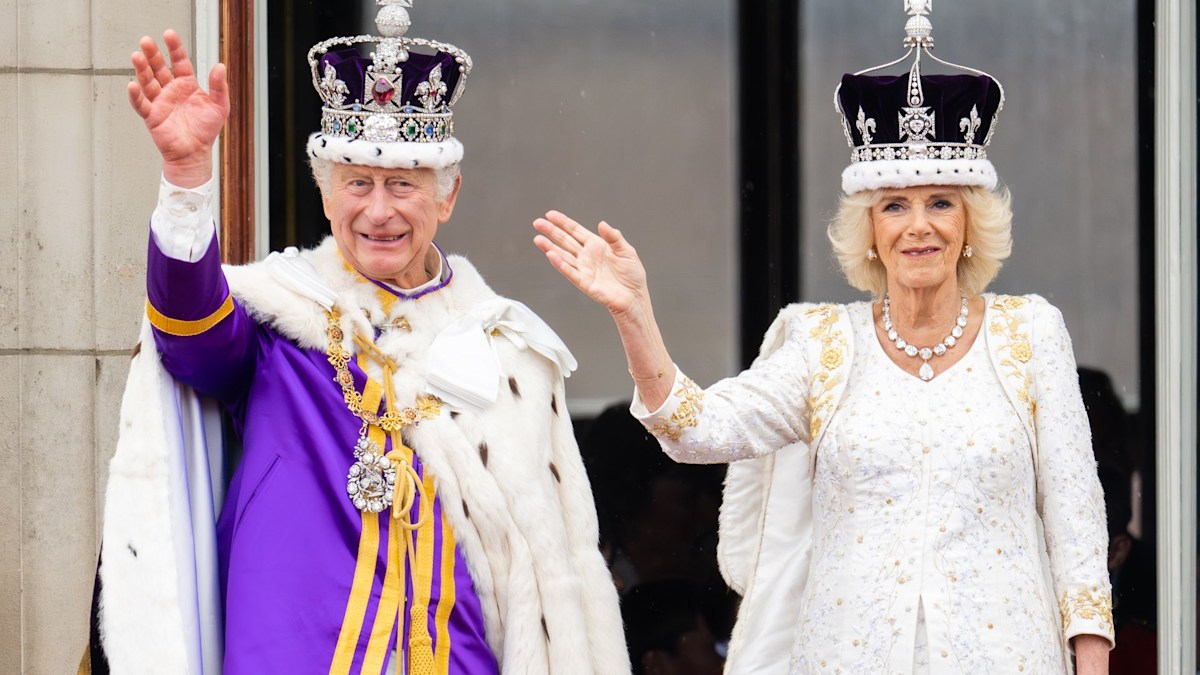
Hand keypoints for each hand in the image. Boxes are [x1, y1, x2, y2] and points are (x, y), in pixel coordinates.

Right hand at [127, 30, 229, 186]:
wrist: (195, 153)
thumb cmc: (206, 131)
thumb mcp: (219, 106)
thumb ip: (219, 87)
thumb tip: (220, 66)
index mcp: (187, 85)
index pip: (179, 62)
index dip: (174, 48)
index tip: (168, 34)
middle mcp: (171, 90)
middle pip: (159, 68)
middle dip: (153, 55)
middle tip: (146, 41)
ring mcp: (160, 102)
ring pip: (148, 81)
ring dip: (142, 69)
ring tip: (137, 56)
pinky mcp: (152, 116)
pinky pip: (141, 104)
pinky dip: (136, 95)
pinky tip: (132, 85)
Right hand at [533, 211, 648, 316]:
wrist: (635, 297)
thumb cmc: (632, 275)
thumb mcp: (626, 251)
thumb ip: (614, 237)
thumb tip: (602, 223)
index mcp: (596, 245)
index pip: (576, 231)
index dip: (563, 222)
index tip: (550, 214)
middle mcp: (587, 256)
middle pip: (565, 240)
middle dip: (551, 231)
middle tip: (537, 222)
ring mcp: (584, 269)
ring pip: (563, 255)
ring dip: (550, 247)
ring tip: (538, 238)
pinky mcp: (584, 282)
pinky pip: (570, 271)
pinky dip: (560, 263)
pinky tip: (551, 255)